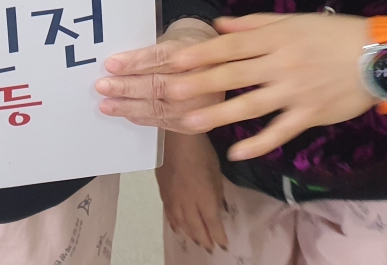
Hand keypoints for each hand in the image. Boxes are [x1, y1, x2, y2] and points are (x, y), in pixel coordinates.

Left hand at [95, 18, 221, 131]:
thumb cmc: (187, 49)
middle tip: (103, 86)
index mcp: (199, 52)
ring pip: (160, 108)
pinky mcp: (195, 124)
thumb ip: (152, 50)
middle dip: (128, 87)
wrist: (216, 65)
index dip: (136, 62)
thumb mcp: (175, 39)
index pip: (163, 58)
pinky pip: (164, 121)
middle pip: (161, 85)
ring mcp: (202, 106)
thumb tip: (117, 61)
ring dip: (129, 106)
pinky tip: (125, 113)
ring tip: (107, 104)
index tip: (112, 64)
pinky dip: (142, 117)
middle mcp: (204, 80)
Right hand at [157, 132, 228, 253]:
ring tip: (196, 240)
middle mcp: (187, 202)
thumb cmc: (202, 151)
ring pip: (181, 223)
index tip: (223, 245)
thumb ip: (218, 193)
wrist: (176, 138)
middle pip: (195, 227)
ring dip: (190, 234)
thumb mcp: (216, 172)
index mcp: (204, 198)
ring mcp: (173, 198)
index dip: (218, 236)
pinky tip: (177, 228)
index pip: (212, 224)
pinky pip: (168, 213)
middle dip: (204, 239)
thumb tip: (221, 209)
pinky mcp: (162, 191)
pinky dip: (174, 223)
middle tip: (210, 248)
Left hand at [162, 13, 375, 159]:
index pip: (230, 46)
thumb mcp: (292, 21)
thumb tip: (217, 25)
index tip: (174, 60)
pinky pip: (281, 132)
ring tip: (191, 122)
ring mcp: (295, 92)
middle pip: (234, 75)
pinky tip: (236, 152)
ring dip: (220, 115)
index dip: (201, 53)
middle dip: (200, 83)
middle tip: (170, 91)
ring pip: (251, 105)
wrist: (379, 56)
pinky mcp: (310, 115)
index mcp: (275, 38)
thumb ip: (252, 24)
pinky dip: (259, 143)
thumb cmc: (332, 34)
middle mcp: (281, 65)